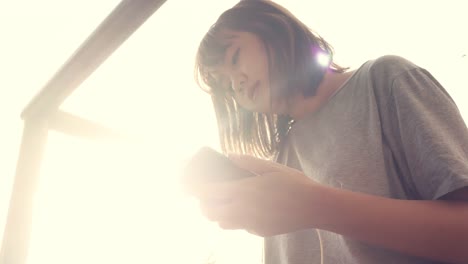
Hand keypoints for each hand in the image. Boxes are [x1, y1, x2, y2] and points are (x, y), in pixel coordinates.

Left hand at [191, 154, 322, 236]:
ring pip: (221, 223)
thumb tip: (229, 155)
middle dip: (203, 202)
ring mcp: (250, 223)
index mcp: (244, 190)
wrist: (315, 207)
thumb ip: (247, 161)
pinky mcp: (259, 231)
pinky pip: (239, 226)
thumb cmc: (295, 183)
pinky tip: (247, 208)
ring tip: (224, 201)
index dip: (197, 189)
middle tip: (207, 193)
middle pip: (209, 211)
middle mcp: (243, 209)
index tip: (192, 184)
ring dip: (217, 212)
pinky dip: (236, 218)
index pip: (209, 192)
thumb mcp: (271, 167)